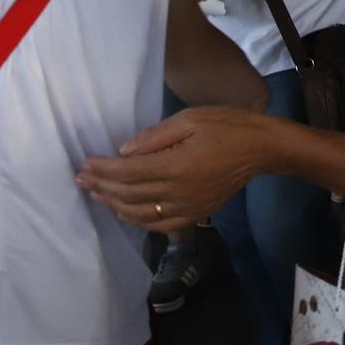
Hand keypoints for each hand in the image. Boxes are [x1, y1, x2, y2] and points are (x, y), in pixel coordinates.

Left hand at [76, 106, 266, 233]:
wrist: (262, 149)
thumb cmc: (227, 126)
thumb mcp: (190, 119)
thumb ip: (155, 136)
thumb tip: (124, 151)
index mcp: (175, 166)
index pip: (128, 172)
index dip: (103, 170)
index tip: (85, 164)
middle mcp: (178, 192)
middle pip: (129, 194)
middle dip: (102, 186)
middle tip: (81, 179)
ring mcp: (188, 207)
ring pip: (141, 214)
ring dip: (114, 205)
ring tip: (96, 194)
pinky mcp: (196, 213)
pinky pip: (161, 225)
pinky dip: (139, 221)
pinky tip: (125, 213)